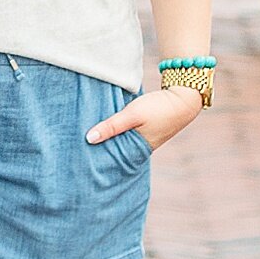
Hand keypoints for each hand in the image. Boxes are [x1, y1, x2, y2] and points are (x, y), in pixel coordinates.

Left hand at [88, 84, 202, 152]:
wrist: (183, 98)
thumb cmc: (158, 108)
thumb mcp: (132, 115)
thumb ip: (112, 126)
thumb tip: (89, 139)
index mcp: (136, 150)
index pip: (112, 160)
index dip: (97, 159)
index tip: (78, 159)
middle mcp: (139, 148)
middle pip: (114, 152)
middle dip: (99, 151)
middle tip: (76, 150)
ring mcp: (142, 139)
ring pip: (119, 142)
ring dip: (107, 139)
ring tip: (83, 138)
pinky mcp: (144, 129)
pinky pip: (125, 134)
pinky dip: (115, 132)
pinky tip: (103, 127)